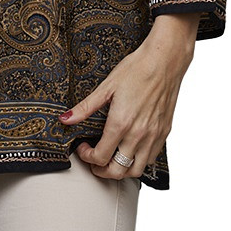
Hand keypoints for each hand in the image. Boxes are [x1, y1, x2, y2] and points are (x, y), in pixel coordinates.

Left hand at [58, 14, 203, 179]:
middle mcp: (139, 134)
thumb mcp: (106, 86)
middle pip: (117, 171)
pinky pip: (151, 158)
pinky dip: (138, 160)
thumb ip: (85, 107)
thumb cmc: (137, 68)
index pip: (100, 157)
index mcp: (121, 123)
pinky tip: (129, 148)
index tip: (82, 146)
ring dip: (120, 170)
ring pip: (136, 170)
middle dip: (101, 170)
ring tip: (111, 157)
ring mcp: (154, 135)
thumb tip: (65, 119)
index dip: (86, 157)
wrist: (165, 60)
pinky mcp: (165, 132)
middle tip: (93, 159)